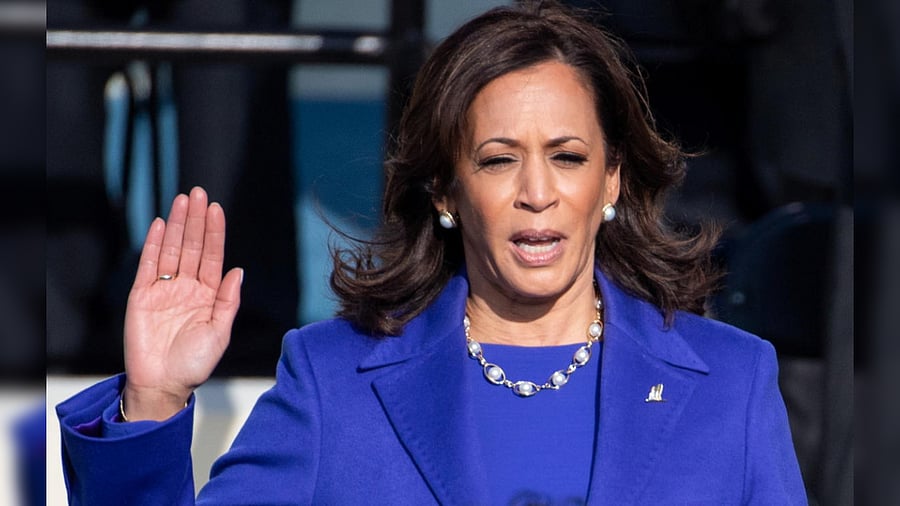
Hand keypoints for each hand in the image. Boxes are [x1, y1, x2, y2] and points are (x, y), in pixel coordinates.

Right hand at [122, 187, 242, 420]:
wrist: (163, 385)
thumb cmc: (194, 363)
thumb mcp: (219, 332)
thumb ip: (227, 301)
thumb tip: (239, 270)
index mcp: (208, 294)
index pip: (213, 256)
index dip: (215, 232)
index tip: (216, 209)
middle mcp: (187, 287)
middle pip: (192, 247)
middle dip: (196, 220)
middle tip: (198, 192)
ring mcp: (164, 290)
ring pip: (172, 250)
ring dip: (177, 225)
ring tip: (182, 200)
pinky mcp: (141, 296)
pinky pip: (148, 265)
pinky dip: (154, 245)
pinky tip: (161, 225)